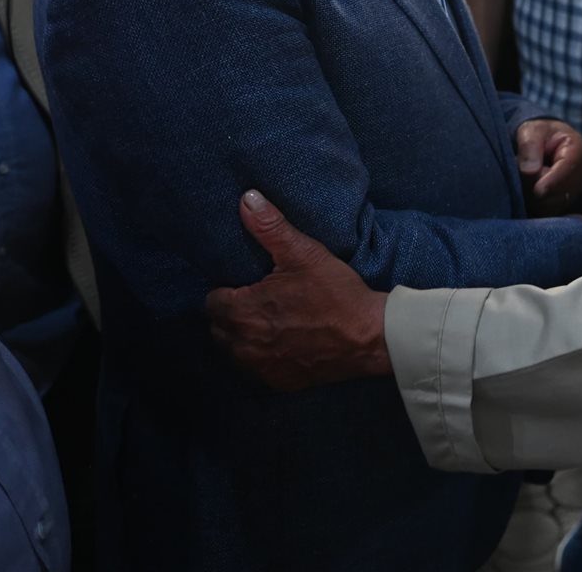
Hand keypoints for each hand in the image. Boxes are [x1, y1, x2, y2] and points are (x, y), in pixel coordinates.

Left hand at [206, 190, 390, 389]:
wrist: (370, 337)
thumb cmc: (336, 293)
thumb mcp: (305, 253)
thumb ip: (270, 227)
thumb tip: (247, 198)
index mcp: (243, 311)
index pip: (212, 302)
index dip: (227, 291)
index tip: (247, 286)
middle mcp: (244, 344)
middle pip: (218, 329)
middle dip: (231, 315)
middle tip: (258, 302)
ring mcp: (261, 368)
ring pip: (234, 352)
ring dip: (243, 338)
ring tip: (268, 322)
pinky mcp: (279, 383)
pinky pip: (256, 370)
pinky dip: (263, 358)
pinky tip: (283, 344)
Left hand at [515, 118, 581, 214]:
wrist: (540, 143)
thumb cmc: (536, 135)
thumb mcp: (530, 132)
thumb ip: (529, 147)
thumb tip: (529, 171)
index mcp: (579, 149)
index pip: (569, 169)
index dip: (553, 181)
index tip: (537, 189)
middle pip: (563, 191)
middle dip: (539, 189)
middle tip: (520, 175)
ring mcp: (575, 189)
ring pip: (555, 204)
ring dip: (535, 197)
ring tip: (523, 180)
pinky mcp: (565, 202)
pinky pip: (550, 211)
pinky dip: (536, 204)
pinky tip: (527, 191)